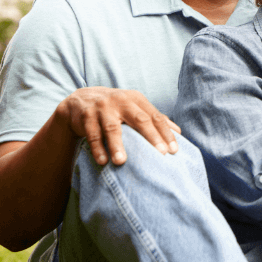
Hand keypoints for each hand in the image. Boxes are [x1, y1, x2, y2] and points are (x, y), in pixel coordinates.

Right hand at [57, 87, 180, 165]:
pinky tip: (103, 161)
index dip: (166, 133)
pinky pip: (93, 133)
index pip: (155, 116)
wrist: (82, 100)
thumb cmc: (116, 108)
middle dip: (151, 137)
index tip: (173, 151)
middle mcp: (122, 101)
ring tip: (122, 161)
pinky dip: (97, 148)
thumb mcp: (135, 108)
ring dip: (117, 145)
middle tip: (160, 154)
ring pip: (112, 127)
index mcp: (136, 99)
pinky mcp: (87, 116)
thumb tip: (178, 132)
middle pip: (139, 119)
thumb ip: (154, 118)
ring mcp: (103, 107)